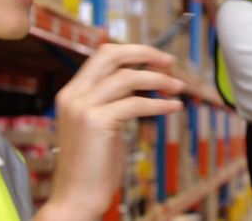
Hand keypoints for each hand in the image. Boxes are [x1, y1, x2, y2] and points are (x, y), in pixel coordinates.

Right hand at [38, 44, 184, 219]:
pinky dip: (160, 103)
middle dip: (145, 53)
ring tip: (179, 88)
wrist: (75, 199)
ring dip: (159, 80)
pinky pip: (136, 104)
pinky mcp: (96, 122)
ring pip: (128, 77)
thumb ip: (113, 101)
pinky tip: (175, 107)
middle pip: (112, 55)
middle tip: (171, 62)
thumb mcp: (100, 125)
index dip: (133, 52)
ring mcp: (83, 107)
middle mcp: (74, 95)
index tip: (158, 59)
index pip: (103, 55)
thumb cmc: (92, 167)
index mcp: (72, 93)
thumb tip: (140, 81)